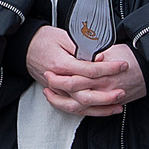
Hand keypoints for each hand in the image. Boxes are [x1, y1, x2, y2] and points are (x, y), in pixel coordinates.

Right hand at [29, 26, 145, 116]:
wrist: (25, 47)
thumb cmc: (45, 39)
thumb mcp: (65, 37)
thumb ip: (83, 47)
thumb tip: (101, 56)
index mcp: (61, 64)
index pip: (89, 70)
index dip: (108, 69)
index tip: (123, 65)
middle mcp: (58, 80)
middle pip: (83, 95)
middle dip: (105, 96)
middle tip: (122, 91)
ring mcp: (56, 89)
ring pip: (78, 106)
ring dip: (100, 108)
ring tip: (118, 105)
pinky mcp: (56, 93)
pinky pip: (73, 108)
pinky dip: (89, 111)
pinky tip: (104, 110)